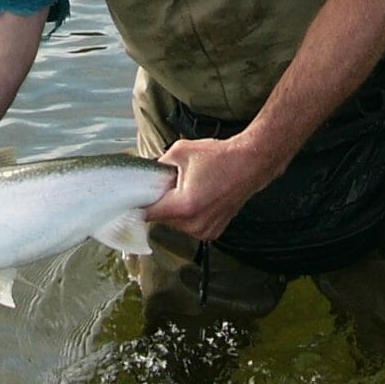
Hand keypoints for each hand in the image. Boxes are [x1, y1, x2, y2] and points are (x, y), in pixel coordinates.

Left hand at [144, 136, 279, 243]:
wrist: (250, 163)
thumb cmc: (220, 157)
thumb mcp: (180, 152)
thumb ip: (158, 166)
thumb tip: (147, 175)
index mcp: (184, 206)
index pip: (149, 213)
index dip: (139, 203)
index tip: (134, 197)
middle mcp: (195, 224)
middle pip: (162, 218)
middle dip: (162, 202)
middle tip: (170, 184)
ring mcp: (206, 230)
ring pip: (176, 223)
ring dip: (175, 209)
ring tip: (189, 188)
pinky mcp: (214, 232)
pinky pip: (190, 225)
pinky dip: (189, 214)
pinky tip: (199, 197)